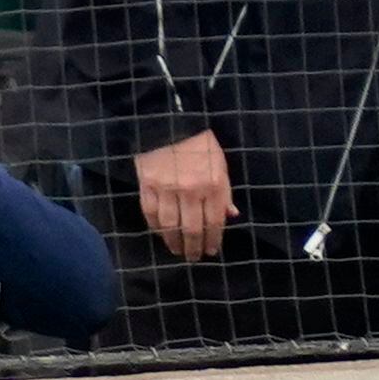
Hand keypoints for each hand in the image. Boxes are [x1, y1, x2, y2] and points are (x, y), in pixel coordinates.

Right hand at [133, 130, 236, 260]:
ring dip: (174, 243)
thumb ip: (225, 191)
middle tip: (194, 257)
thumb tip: (230, 215)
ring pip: (170, 226)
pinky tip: (161, 235)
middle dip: (194, 247)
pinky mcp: (147, 186)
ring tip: (178, 251)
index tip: (212, 251)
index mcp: (213, 184)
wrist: (170, 121)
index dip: (213, 240)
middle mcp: (191, 191)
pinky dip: (156, 228)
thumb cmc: (200, 143)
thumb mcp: (220, 164)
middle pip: (192, 229)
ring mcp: (167, 190)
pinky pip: (151, 214)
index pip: (214, 221)